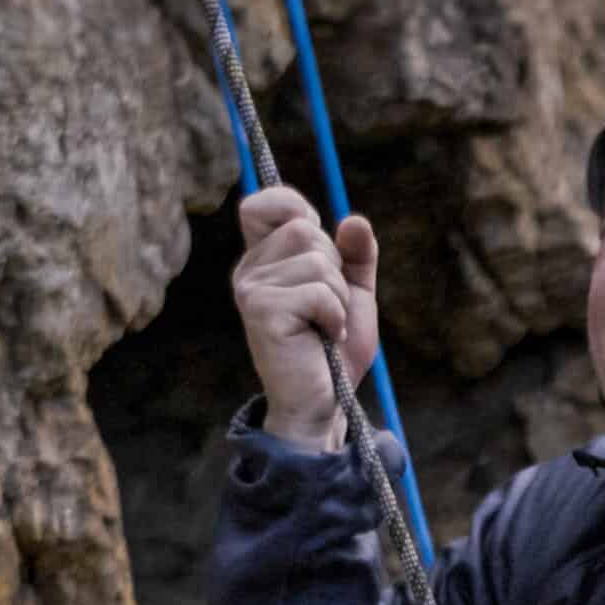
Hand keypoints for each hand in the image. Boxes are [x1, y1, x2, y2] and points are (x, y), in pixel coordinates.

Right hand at [231, 186, 379, 449]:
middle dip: (334, 267)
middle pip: (305, 230)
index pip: (263, 203)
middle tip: (327, 306)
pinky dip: (335, 315)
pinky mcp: (261, 312)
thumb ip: (355, 255)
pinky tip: (326, 336)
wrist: (325, 401)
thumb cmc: (334, 348)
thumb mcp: (352, 292)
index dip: (293, 207)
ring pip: (316, 260)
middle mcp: (249, 270)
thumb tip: (354, 221)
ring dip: (337, 296)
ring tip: (327, 325)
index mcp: (263, 258)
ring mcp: (251, 291)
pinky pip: (317, 291)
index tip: (316, 239)